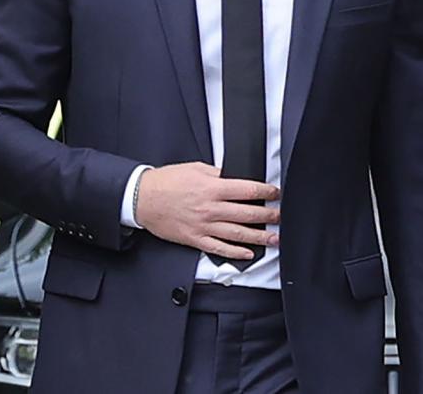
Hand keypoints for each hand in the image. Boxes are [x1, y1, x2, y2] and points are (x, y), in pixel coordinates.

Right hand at [134, 162, 280, 259]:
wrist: (142, 198)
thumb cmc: (165, 182)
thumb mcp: (193, 168)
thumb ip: (216, 174)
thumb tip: (235, 177)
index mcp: (211, 188)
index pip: (247, 190)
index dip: (266, 192)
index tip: (275, 193)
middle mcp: (211, 208)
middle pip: (248, 214)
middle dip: (269, 215)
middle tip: (280, 216)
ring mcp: (204, 226)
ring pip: (239, 234)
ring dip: (260, 237)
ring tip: (274, 238)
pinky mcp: (196, 238)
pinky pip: (220, 248)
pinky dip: (237, 253)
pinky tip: (249, 253)